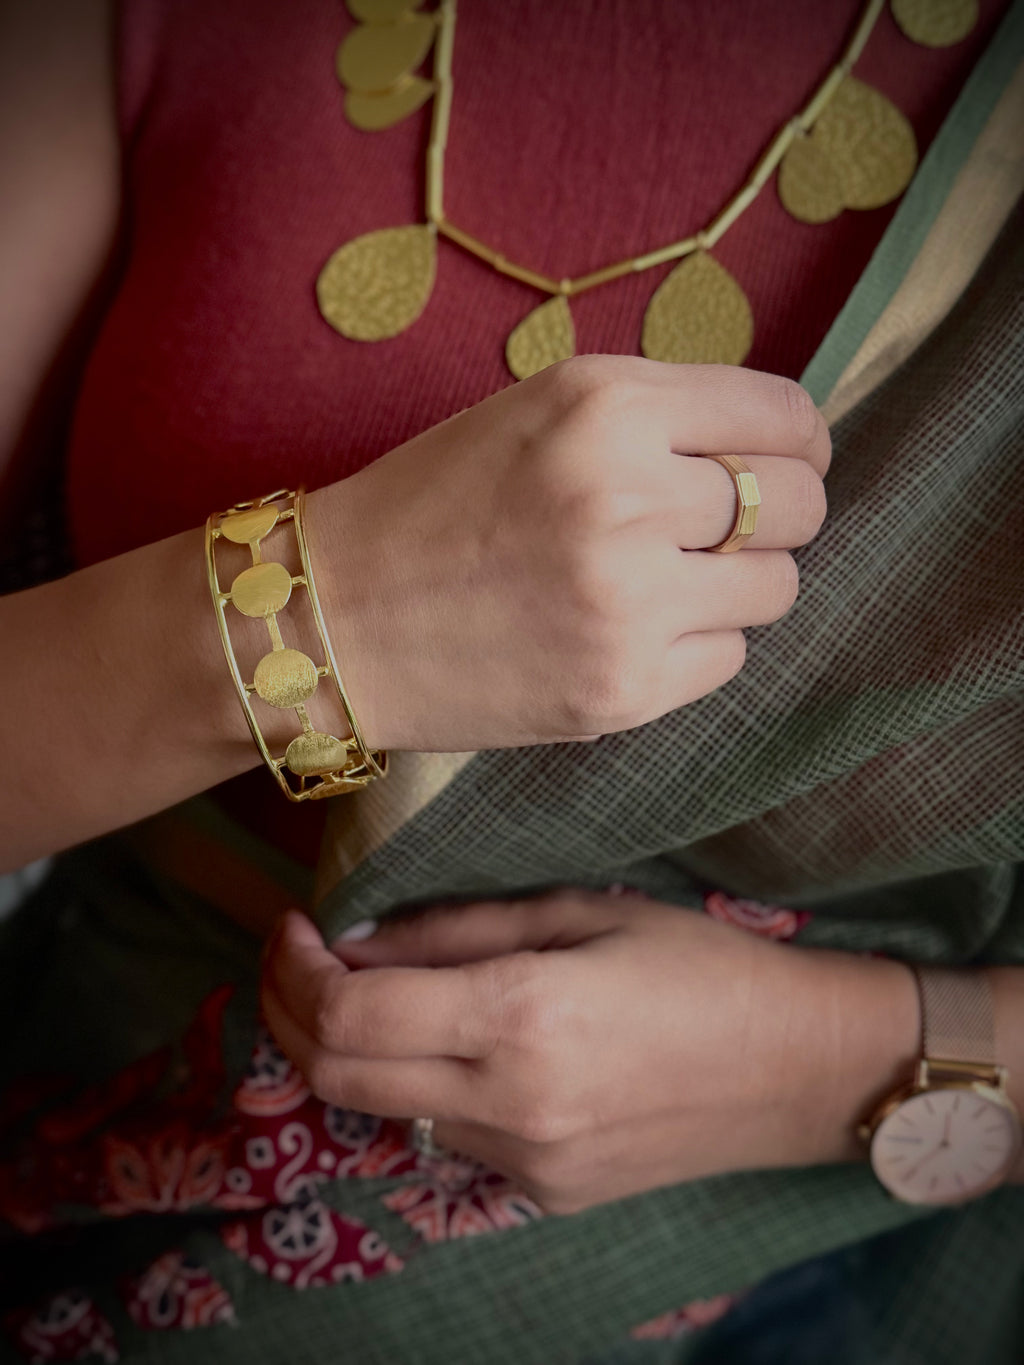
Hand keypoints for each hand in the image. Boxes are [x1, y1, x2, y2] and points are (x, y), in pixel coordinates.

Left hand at [261, 889, 911, 1214]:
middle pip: (338, 1074)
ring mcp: (523, 1163)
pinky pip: (440, 1136)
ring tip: (362, 989)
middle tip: (295, 954)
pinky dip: (410, 1084)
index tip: (292, 923)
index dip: (294, 968)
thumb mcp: (581, 910)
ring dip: (346, 1049)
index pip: (348, 1013)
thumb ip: (458, 928)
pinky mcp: (541, 1192)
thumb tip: (357, 938)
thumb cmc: (700, 965)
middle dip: (290, 1010)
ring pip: (380, 1109)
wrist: (798, 1069)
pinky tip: (440, 1041)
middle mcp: (510, 1105)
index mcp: (523, 1016)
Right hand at [307, 356, 828, 751]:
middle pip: (800, 504)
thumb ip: (654, 415)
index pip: (785, 416)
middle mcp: (628, 497)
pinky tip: (629, 634)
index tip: (787, 459)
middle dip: (779, 514)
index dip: (797, 441)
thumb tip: (777, 441)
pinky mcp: (624, 689)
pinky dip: (695, 646)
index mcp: (606, 405)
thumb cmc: (432, 504)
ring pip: (777, 589)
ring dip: (737, 586)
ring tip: (663, 585)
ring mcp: (630, 603)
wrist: (336, 619)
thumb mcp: (539, 412)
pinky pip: (730, 658)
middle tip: (722, 529)